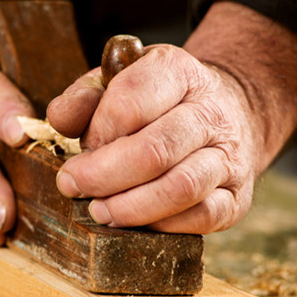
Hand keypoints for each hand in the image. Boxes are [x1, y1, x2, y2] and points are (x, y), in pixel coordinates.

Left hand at [48, 47, 256, 232]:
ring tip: (99, 210)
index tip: (80, 147)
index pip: (130, 103)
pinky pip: (201, 217)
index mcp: (178, 72)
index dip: (97, 132)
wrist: (224, 112)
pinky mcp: (237, 196)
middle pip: (154, 150)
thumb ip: (83, 97)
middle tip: (73, 185)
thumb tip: (59, 119)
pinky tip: (134, 221)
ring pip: (180, 187)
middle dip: (103, 175)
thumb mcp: (117, 81)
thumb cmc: (157, 100)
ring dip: (129, 207)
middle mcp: (211, 112)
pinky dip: (161, 225)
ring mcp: (229, 156)